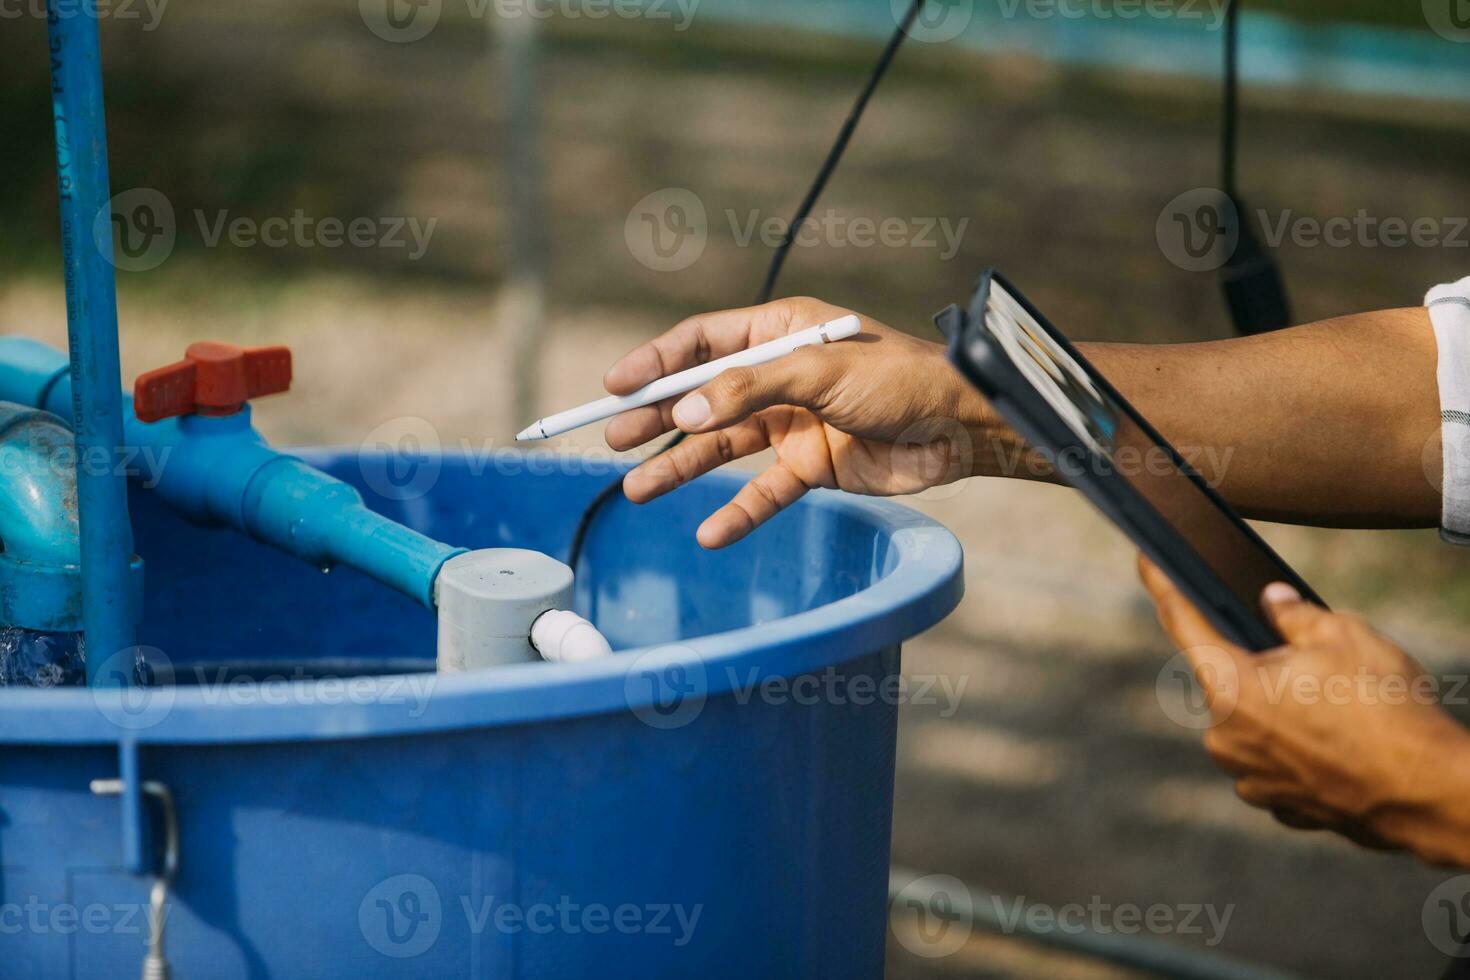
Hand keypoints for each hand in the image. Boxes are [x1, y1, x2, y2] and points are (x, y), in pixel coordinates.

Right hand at [603, 297, 998, 547]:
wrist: (960, 429)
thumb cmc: (899, 379)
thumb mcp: (818, 370)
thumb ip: (748, 389)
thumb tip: (684, 413)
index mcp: (779, 331)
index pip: (702, 342)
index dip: (655, 362)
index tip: (615, 387)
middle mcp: (779, 376)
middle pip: (700, 397)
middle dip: (656, 418)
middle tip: (612, 439)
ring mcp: (793, 424)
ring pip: (722, 448)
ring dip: (680, 467)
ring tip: (636, 489)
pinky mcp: (811, 468)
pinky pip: (762, 492)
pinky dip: (736, 512)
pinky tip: (707, 532)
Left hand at [1139, 556, 1469, 866]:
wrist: (1432, 795)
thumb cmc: (1387, 709)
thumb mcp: (1343, 634)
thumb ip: (1293, 614)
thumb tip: (1272, 601)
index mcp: (1229, 687)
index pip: (1182, 622)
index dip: (1164, 585)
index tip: (1146, 558)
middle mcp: (1224, 737)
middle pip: (1226, 678)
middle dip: (1258, 662)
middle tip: (1311, 661)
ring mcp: (1248, 776)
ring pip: (1252, 722)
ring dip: (1280, 708)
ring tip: (1337, 706)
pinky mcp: (1277, 804)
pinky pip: (1275, 760)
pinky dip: (1298, 745)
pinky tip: (1338, 741)